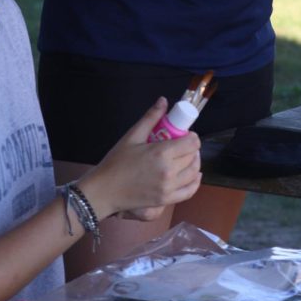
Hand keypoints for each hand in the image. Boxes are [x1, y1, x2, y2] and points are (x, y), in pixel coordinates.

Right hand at [79, 98, 201, 220]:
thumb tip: (163, 100)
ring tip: (187, 158)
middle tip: (183, 145)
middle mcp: (169, 171)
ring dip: (194, 163)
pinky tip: (193, 175)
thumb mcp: (132, 136)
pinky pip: (189, 191)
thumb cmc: (116, 162)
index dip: (191, 136)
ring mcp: (169, 188)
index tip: (184, 135)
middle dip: (191, 148)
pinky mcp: (166, 200)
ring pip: (193, 173)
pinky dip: (195, 182)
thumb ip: (150, 117)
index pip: (192, 143)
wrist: (104, 190)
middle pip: (193, 157)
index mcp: (162, 153)